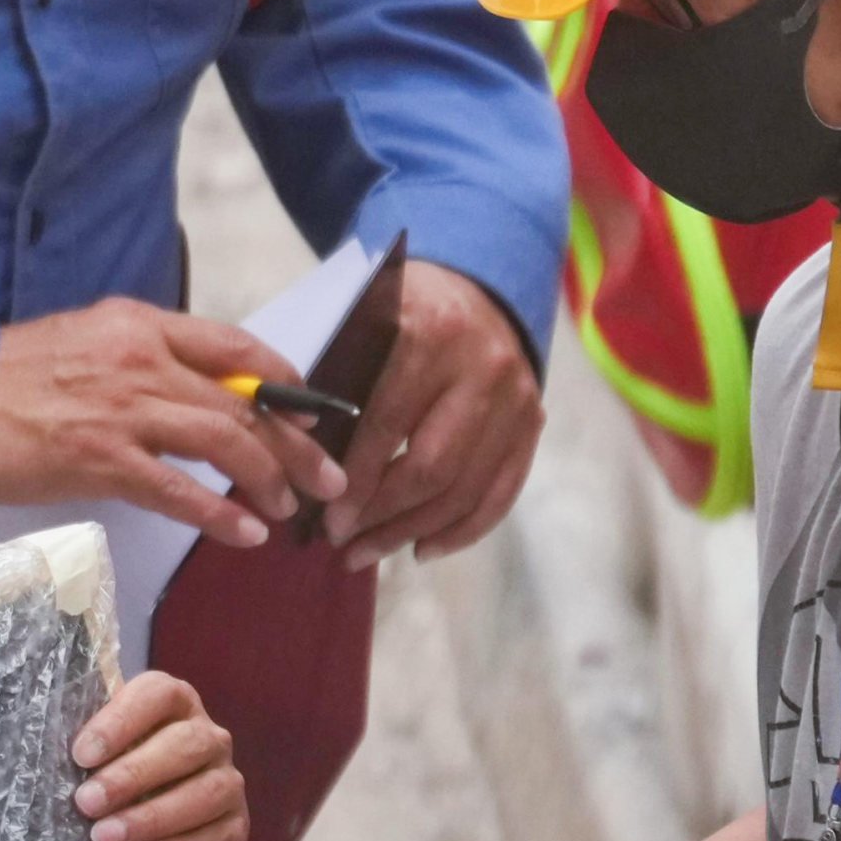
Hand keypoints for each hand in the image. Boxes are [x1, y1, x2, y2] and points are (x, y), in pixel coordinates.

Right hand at [0, 298, 346, 549]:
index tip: (312, 416)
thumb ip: (138, 360)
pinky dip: (221, 515)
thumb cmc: (7, 379)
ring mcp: (123, 409)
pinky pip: (179, 491)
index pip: (237, 346)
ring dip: (270, 479)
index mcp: (141, 325)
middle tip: (330, 480)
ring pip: (224, 441)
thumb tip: (187, 392)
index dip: (286, 381)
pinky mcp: (99, 459)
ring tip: (292, 510)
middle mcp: (141, 359)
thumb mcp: (85, 344)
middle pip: (246, 400)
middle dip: (299, 445)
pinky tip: (248, 534)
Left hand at [74, 669, 246, 840]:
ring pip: (206, 792)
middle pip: (185, 744)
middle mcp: (209, 737)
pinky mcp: (235, 826)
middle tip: (86, 802)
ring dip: (152, 817)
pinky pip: (217, 838)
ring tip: (105, 837)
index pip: (157, 695)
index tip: (82, 754)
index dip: (121, 722)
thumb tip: (38, 753)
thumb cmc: (110, 777)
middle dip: (132, 776)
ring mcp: (227, 781)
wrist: (146, 828)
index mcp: (174, 703)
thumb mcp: (95, 755)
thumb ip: (84, 748)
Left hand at [318, 262, 543, 570]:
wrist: (482, 287)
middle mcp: (482, 366)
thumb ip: (339, 379)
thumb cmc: (403, 313)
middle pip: (431, 468)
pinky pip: (500, 494)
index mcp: (431, 334)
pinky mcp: (533, 423)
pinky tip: (423, 550)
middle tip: (345, 546)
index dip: (356, 482)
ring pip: (464, 489)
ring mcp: (516, 398)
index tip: (328, 521)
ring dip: (413, 532)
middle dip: (382, 517)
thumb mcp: (366, 323)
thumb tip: (308, 465)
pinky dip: (462, 531)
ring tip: (371, 553)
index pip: (388, 425)